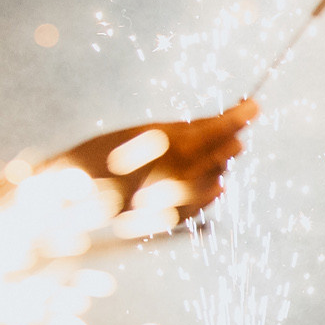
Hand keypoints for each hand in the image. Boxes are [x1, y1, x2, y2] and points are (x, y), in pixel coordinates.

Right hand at [55, 100, 256, 224]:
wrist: (71, 197)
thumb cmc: (105, 156)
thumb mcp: (147, 132)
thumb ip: (189, 129)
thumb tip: (228, 120)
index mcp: (176, 145)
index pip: (219, 129)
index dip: (239, 116)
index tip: (254, 105)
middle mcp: (184, 172)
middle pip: (224, 154)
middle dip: (229, 139)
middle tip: (237, 127)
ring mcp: (181, 199)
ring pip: (216, 177)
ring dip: (217, 164)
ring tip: (218, 151)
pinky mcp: (174, 219)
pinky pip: (204, 200)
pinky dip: (208, 189)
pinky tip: (210, 182)